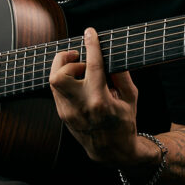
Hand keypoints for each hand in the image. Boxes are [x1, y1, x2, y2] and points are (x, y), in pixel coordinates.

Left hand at [48, 28, 151, 166]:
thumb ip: (121, 75)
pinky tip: (79, 83)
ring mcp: (68, 112)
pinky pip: (57, 90)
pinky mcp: (62, 115)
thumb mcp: (131, 98)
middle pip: (60, 74)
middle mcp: (80, 106)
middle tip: (80, 58)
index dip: (91, 45)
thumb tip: (110, 54)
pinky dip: (66, 81)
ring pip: (53, 81)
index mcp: (100, 101)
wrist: (110, 151)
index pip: (93, 66)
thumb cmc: (124, 123)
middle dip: (66, 59)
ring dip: (65, 69)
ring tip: (81, 71)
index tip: (90, 32)